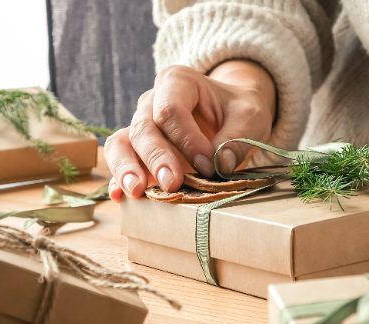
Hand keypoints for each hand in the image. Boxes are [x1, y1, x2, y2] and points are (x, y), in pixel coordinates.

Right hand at [106, 61, 276, 201]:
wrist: (230, 113)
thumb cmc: (237, 110)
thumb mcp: (250, 116)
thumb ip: (237, 139)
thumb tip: (220, 166)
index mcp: (178, 82)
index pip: (170, 110)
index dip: (187, 141)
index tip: (208, 166)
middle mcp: (152, 102)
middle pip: (143, 128)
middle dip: (156, 158)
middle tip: (171, 184)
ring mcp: (140, 126)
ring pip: (121, 143)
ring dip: (126, 168)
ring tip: (136, 191)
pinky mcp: (137, 151)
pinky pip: (120, 162)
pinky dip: (118, 179)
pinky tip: (120, 196)